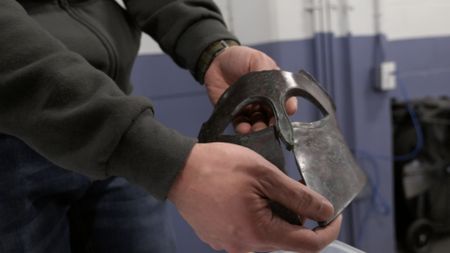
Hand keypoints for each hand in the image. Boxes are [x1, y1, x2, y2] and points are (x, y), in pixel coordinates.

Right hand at [168, 143, 341, 252]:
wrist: (176, 170)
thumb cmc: (218, 167)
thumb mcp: (264, 174)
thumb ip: (297, 195)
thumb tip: (324, 210)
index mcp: (259, 233)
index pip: (308, 245)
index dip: (327, 230)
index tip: (333, 213)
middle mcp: (245, 247)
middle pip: (286, 238)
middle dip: (297, 216)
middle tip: (292, 188)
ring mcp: (229, 244)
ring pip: (266, 234)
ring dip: (274, 214)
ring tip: (262, 188)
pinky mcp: (218, 237)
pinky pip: (247, 232)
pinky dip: (256, 216)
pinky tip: (245, 195)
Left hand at [204, 46, 296, 133]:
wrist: (215, 60)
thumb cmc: (240, 58)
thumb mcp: (257, 59)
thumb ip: (268, 74)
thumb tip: (281, 91)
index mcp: (273, 88)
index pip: (284, 103)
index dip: (285, 110)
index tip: (285, 115)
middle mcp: (264, 101)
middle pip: (272, 117)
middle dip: (272, 125)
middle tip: (270, 127)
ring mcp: (250, 109)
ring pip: (258, 124)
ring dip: (258, 129)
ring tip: (256, 129)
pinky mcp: (235, 114)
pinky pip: (241, 124)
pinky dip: (243, 129)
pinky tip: (244, 128)